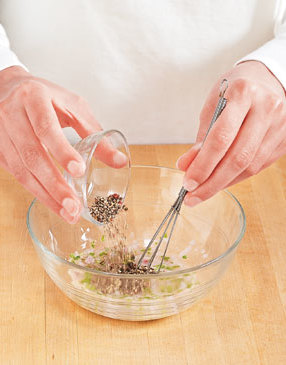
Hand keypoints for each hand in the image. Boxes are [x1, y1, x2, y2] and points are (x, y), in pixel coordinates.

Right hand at [0, 66, 126, 222]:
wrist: (10, 88)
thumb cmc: (47, 97)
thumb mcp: (74, 107)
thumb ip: (95, 133)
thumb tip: (120, 161)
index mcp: (33, 98)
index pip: (46, 128)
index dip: (61, 151)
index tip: (79, 171)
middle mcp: (12, 115)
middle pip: (32, 155)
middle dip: (54, 184)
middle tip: (74, 206)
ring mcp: (2, 133)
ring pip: (22, 170)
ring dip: (46, 195)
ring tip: (68, 213)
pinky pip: (17, 175)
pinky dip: (37, 191)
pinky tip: (53, 203)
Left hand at [176, 61, 285, 205]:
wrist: (268, 78)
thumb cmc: (235, 90)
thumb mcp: (212, 105)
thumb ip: (201, 137)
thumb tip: (186, 166)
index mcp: (243, 93)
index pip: (220, 138)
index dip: (203, 165)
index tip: (188, 183)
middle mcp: (266, 108)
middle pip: (238, 158)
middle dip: (212, 183)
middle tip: (192, 197)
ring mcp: (280, 125)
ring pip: (250, 166)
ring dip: (223, 184)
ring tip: (203, 192)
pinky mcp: (284, 139)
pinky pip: (258, 166)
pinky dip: (236, 178)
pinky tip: (221, 182)